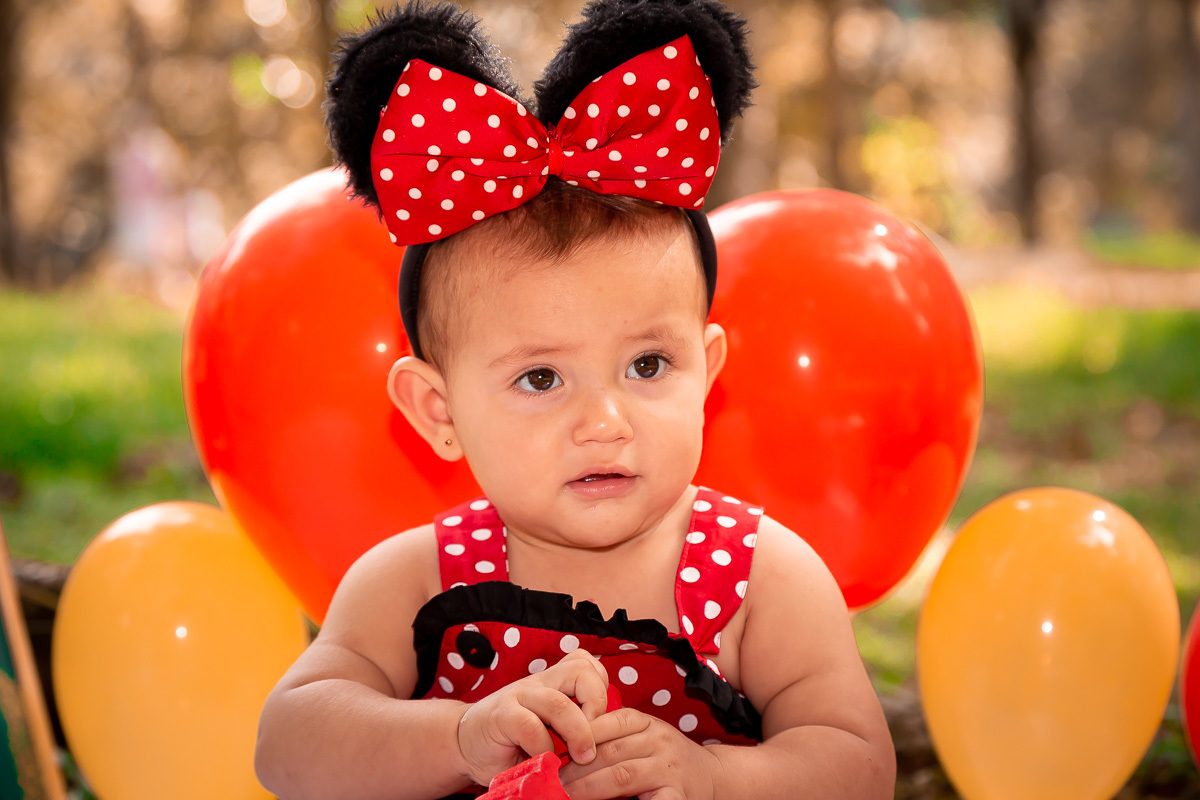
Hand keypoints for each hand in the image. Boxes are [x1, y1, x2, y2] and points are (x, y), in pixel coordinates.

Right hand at [456, 648, 608, 785]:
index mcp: (554, 682)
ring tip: (581, 756)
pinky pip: (530, 727)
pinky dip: (544, 748)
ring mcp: (519, 695)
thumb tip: (607, 745)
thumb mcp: (548, 729)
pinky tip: (545, 761)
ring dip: (578, 733)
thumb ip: (572, 726)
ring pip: (559, 702)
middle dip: (598, 705)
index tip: (603, 723)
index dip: (603, 689)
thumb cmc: (513, 741)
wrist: (464, 743)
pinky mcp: (502, 716)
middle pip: (581, 670)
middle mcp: (539, 683)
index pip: (589, 664)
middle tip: (596, 738)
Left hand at [559, 708, 720, 799]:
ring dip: (589, 788)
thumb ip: (612, 741)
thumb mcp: (642, 738)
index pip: (607, 722)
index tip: (552, 751)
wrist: (713, 777)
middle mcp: (659, 740)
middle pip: (609, 751)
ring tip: (565, 795)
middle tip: (550, 780)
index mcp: (646, 722)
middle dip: (575, 768)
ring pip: (622, 775)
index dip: (578, 735)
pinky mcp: (678, 796)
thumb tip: (564, 753)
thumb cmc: (664, 760)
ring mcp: (669, 769)